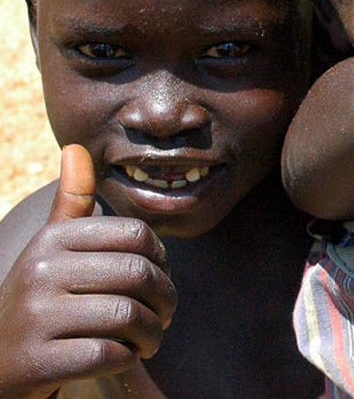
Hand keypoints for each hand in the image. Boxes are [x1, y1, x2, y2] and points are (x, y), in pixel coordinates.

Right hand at [0, 146, 176, 397]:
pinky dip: (125, 358)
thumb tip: (77, 147)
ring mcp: (34, 317)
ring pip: (127, 315)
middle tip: (163, 316)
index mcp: (52, 240)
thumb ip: (71, 204)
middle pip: (138, 274)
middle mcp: (39, 272)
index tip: (158, 279)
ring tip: (148, 340)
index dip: (162, 260)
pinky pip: (107, 353)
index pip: (137, 234)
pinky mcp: (36, 361)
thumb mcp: (50, 250)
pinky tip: (122, 357)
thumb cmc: (40, 300)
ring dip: (151, 333)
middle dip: (164, 300)